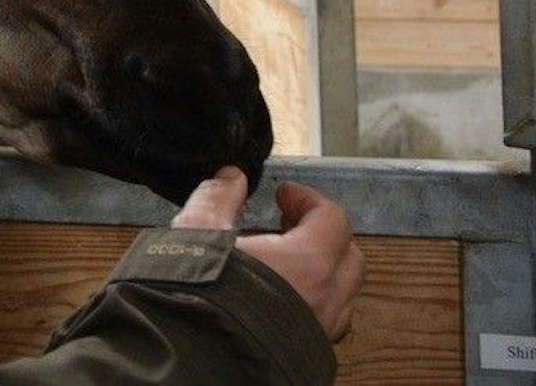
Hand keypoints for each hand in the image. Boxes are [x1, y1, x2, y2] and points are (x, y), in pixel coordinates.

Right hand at [173, 166, 364, 341]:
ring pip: (341, 294)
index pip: (332, 219)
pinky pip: (325, 322)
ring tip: (283, 262)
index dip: (308, 199)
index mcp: (310, 263)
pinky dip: (312, 302)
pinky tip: (279, 296)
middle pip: (348, 255)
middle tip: (287, 223)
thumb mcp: (198, 231)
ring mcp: (319, 330)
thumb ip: (218, 197)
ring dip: (321, 271)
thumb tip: (231, 178)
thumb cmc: (198, 294)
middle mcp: (325, 299)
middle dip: (322, 233)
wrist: (187, 356)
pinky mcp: (306, 354)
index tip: (283, 195)